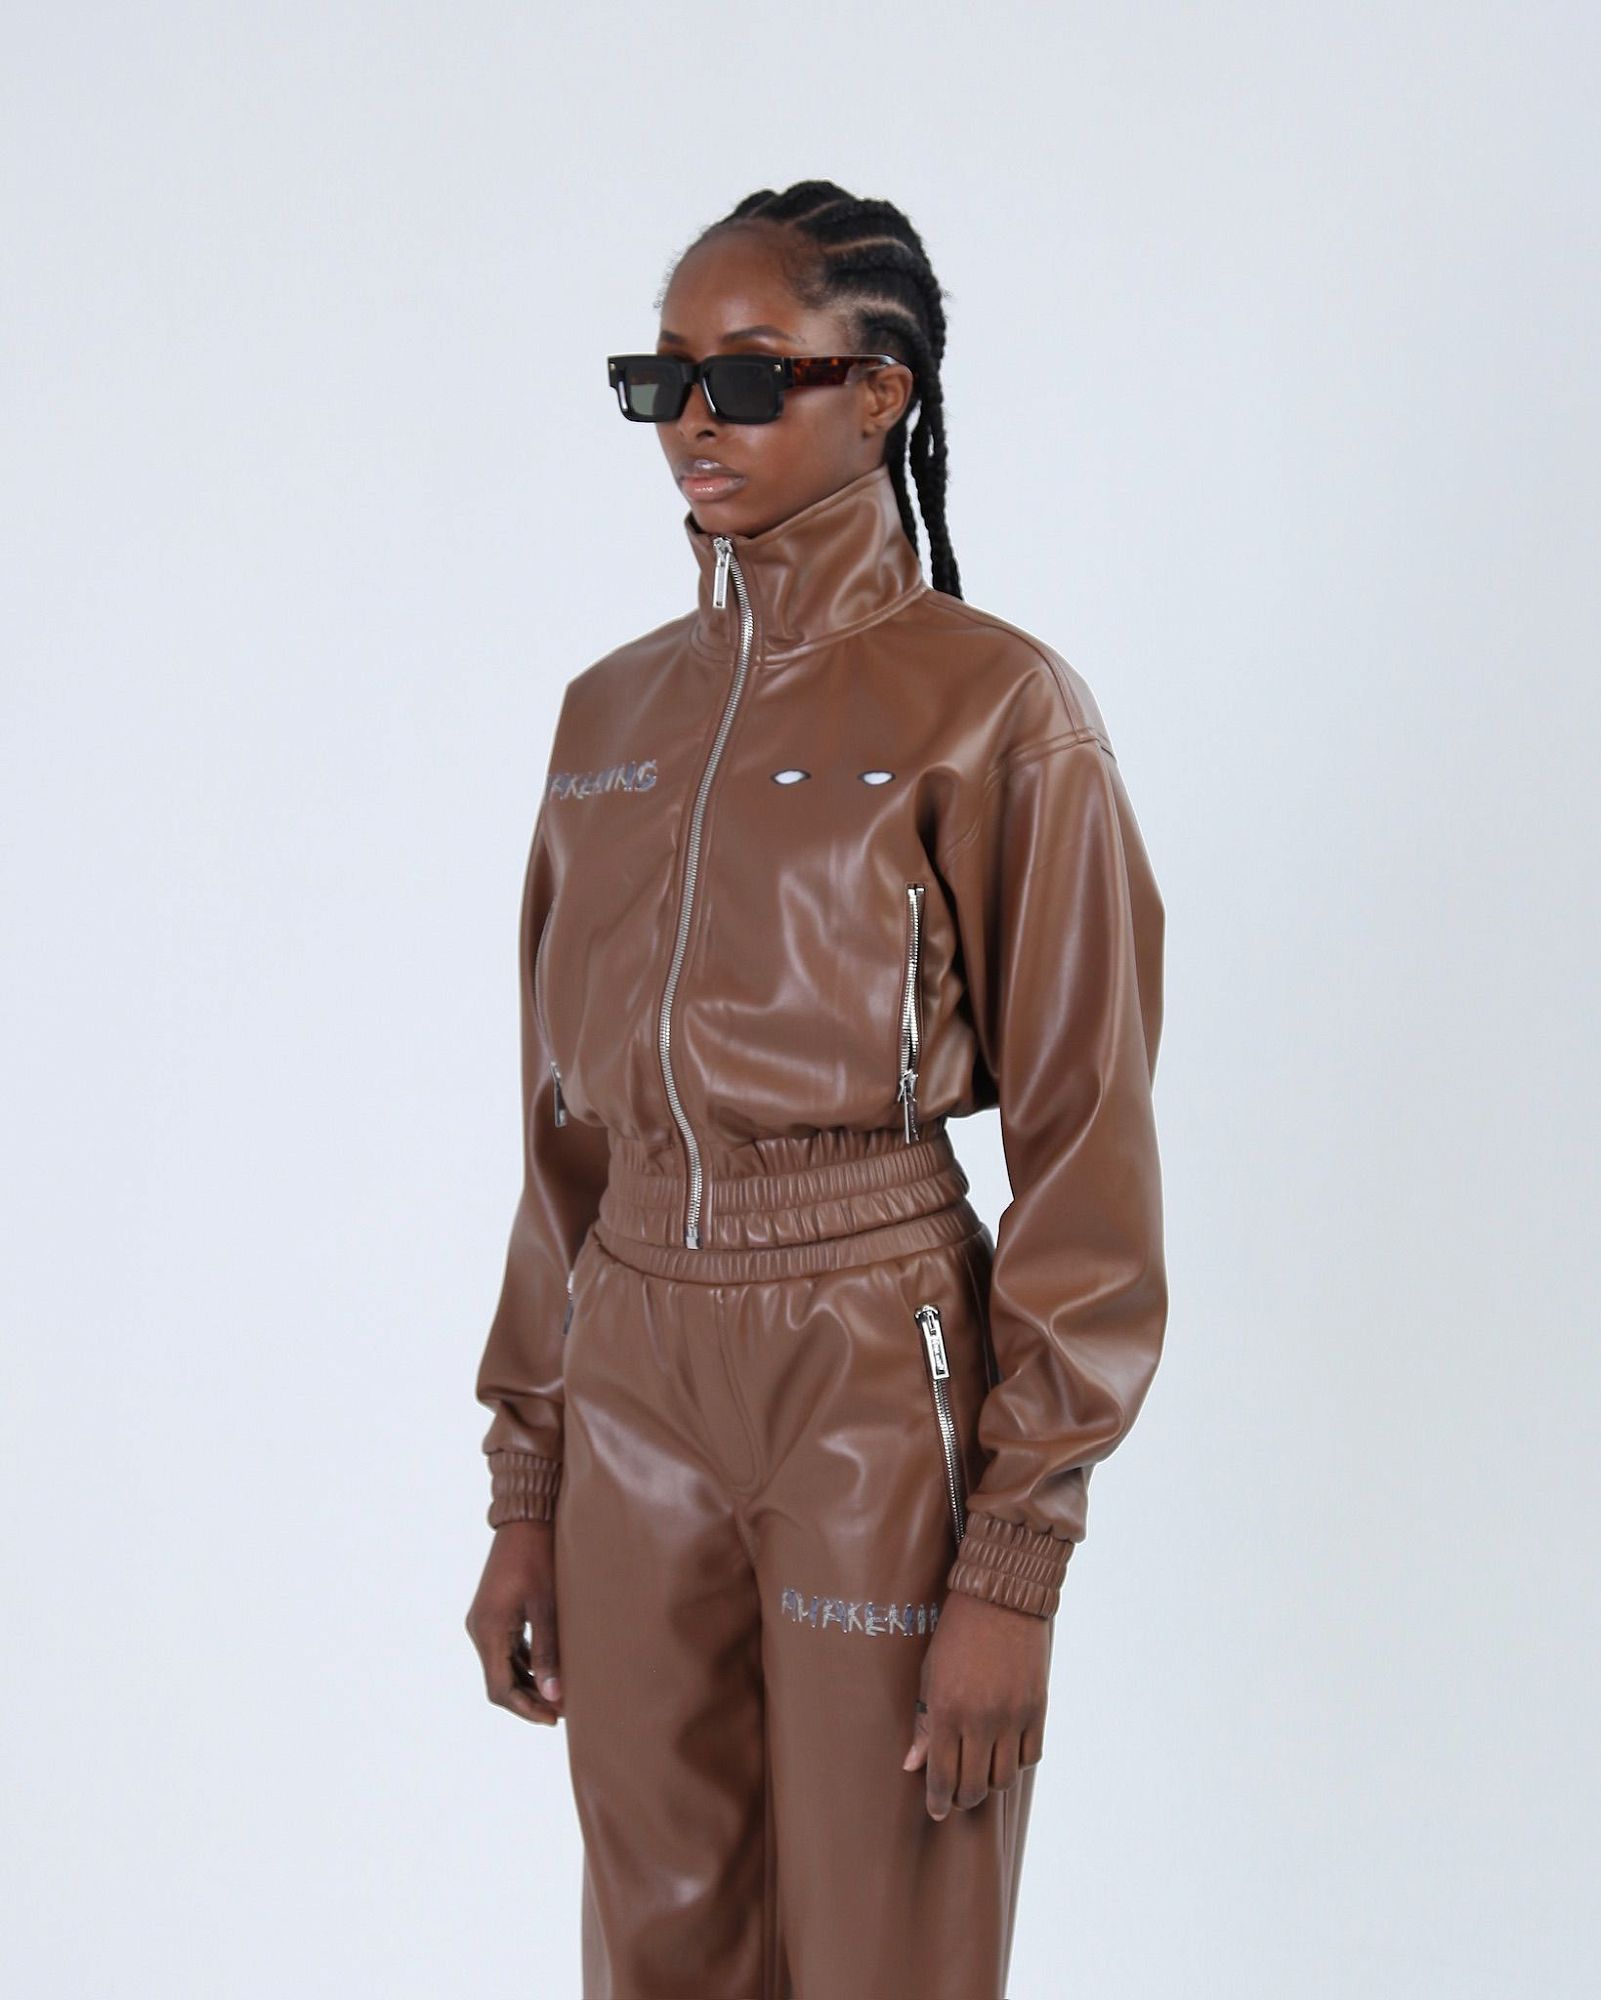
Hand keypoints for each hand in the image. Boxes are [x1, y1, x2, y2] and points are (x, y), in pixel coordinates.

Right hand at [465, 1519, 564, 1726]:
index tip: (553, 1719)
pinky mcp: (493, 1614)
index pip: (499, 1688)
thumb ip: (548, 1650)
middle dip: (529, 1699)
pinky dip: (524, 1664)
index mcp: (489, 1630)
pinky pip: (505, 1650)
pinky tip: (549, 1669)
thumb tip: (553, 1695)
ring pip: (502, 1667)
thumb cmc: (539, 1559)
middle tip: (561, 1711)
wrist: (525, 1520)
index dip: (525, 1708)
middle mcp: (479, 1630)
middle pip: (499, 1681)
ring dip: (527, 1683)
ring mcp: (484, 1622)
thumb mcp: (547, 1606)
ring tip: (559, 1695)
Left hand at [902, 1588, 1049, 1817]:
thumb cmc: (956, 1634)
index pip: (942, 1776)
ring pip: (1004, 1779)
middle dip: (963, 1798)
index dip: (938, 1801)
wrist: (1001, 1598)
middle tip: (958, 1794)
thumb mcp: (930, 1674)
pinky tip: (1006, 1752)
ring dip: (990, 1783)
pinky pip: (1030, 1756)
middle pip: (974, 1786)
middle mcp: (980, 1720)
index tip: (937, 1811)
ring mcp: (1012, 1716)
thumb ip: (924, 1723)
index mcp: (947, 1710)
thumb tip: (912, 1766)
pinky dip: (1017, 1762)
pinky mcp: (1037, 1709)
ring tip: (981, 1773)